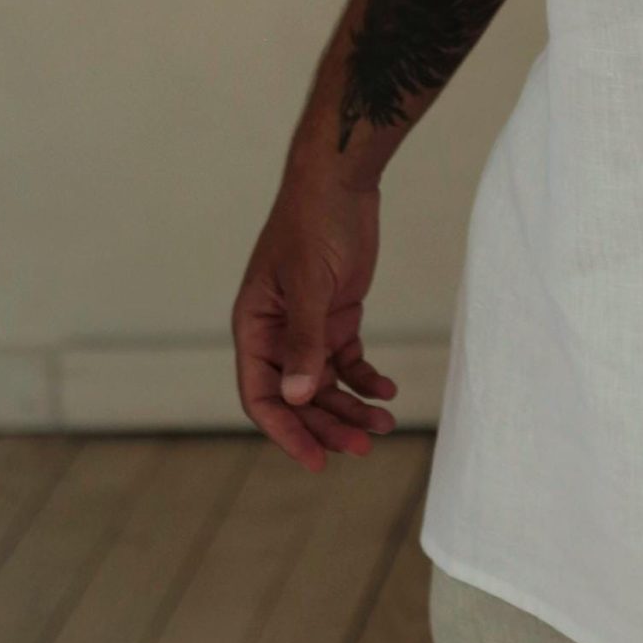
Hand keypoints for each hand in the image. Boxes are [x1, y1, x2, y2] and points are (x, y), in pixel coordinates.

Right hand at [231, 164, 399, 472]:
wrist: (340, 181)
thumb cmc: (313, 224)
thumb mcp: (309, 284)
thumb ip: (304, 341)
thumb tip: (299, 397)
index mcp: (255, 326)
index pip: (262, 395)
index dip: (287, 432)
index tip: (316, 461)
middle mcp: (277, 332)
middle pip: (299, 397)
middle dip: (329, 426)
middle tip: (364, 447)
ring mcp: (308, 326)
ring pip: (326, 384)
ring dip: (352, 408)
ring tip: (384, 426)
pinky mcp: (336, 316)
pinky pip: (349, 362)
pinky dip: (366, 380)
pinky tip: (387, 391)